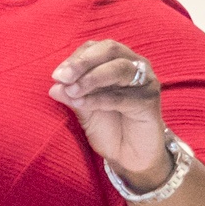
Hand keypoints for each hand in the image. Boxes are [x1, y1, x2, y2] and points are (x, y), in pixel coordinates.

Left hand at [49, 39, 169, 186]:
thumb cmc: (108, 129)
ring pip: (118, 69)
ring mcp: (146, 82)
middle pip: (110, 49)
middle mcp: (135, 66)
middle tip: (62, 77)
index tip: (56, 75)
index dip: (75, 58)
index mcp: (118, 61)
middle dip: (83, 62)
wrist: (129, 158)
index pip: (96, 48)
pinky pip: (122, 96)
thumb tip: (54, 85)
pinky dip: (99, 99)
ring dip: (91, 78)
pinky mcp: (150, 102)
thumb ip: (72, 95)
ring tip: (72, 91)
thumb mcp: (84, 110)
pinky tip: (81, 104)